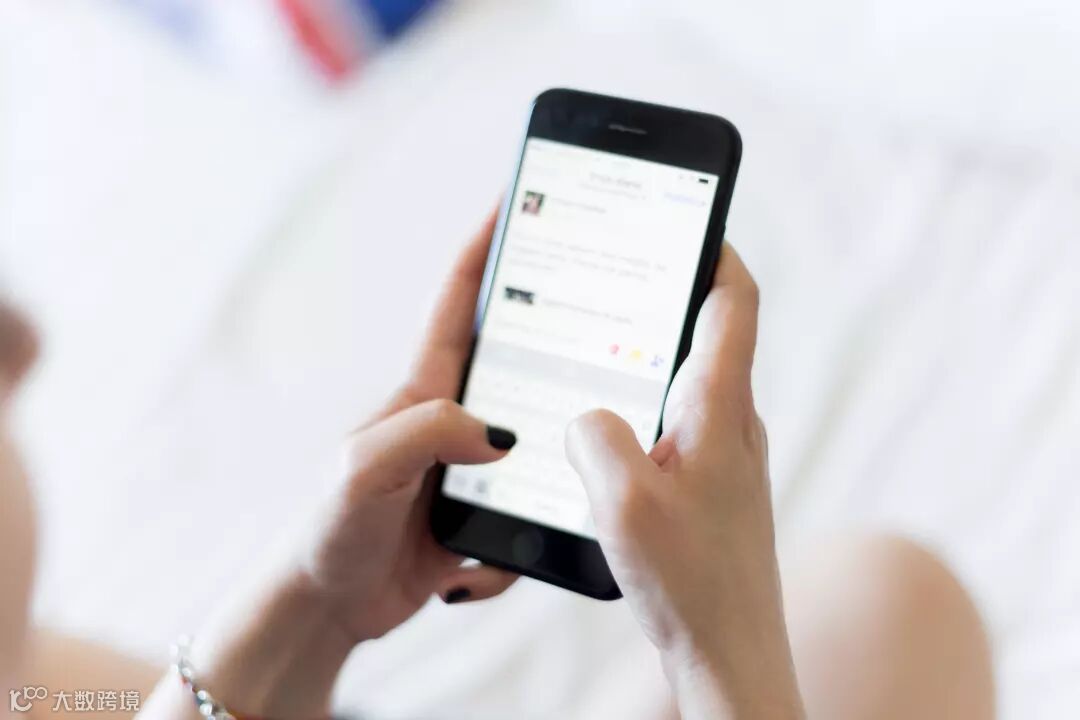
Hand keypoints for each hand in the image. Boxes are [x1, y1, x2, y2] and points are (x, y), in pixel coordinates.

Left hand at [155, 214, 517, 719]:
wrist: (324, 608)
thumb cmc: (327, 528)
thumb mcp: (364, 467)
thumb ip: (428, 432)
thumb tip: (501, 433)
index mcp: (423, 394)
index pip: (458, 305)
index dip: (484, 249)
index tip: (514, 203)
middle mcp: (451, 424)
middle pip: (517, 368)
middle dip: (555, 353)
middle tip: (599, 343)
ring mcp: (468, 472)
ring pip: (536, 453)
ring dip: (548, 478)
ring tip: (536, 507)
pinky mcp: (480, 521)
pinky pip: (525, 524)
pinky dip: (512, 553)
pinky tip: (468, 575)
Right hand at [565, 245, 803, 719]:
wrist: (731, 655)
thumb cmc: (690, 584)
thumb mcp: (624, 503)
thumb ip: (597, 437)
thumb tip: (586, 413)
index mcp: (720, 410)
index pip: (734, 301)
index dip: (714, 248)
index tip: (685, 216)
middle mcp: (734, 424)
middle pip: (708, 334)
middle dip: (667, 295)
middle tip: (619, 271)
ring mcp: (727, 457)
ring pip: (687, 382)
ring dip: (650, 357)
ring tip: (597, 348)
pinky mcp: (713, 487)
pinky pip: (677, 426)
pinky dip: (645, 410)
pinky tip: (606, 436)